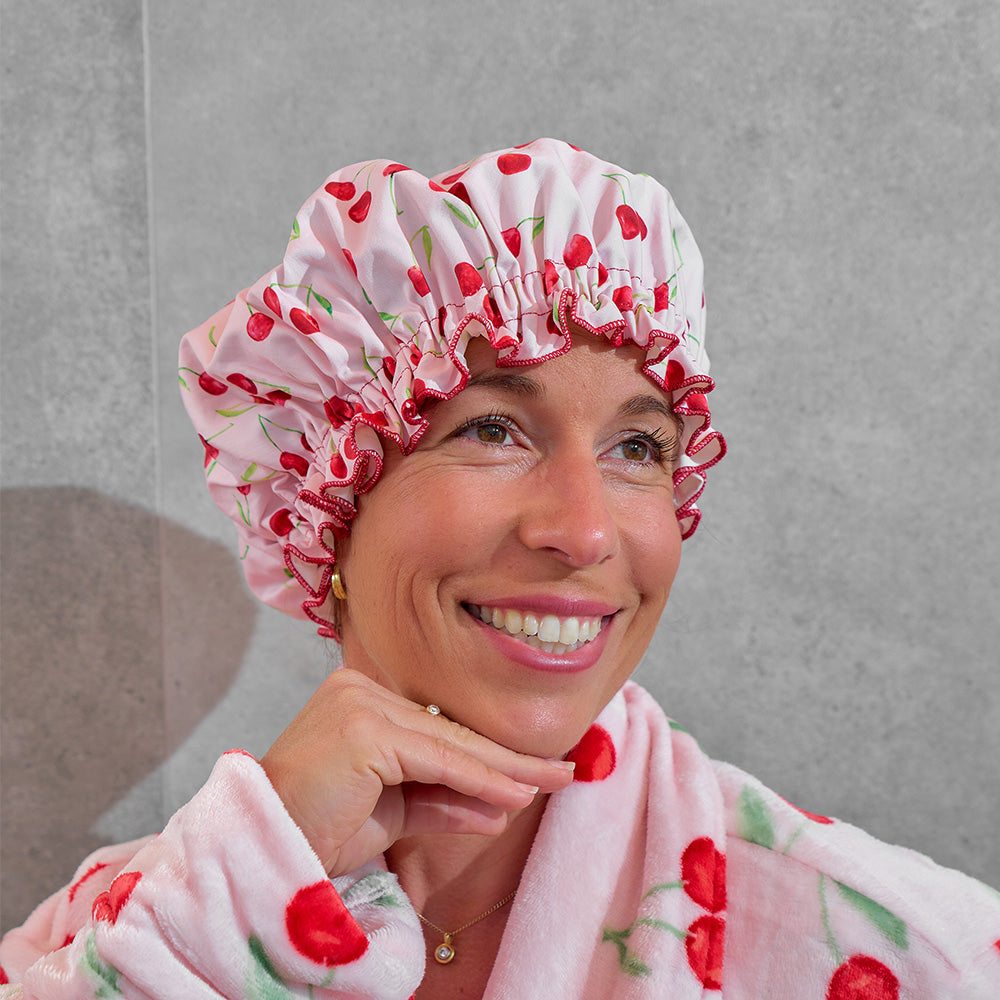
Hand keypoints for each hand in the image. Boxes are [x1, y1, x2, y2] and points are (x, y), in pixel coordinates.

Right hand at [260, 669, 575, 875]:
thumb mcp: (392, 813)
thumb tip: (499, 805)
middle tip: (560, 772)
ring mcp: (359, 703)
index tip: (531, 771)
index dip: (486, 754)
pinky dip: (481, 779)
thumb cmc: (318, 831)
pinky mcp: (365, 728)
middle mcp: (358, 689)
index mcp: (359, 698)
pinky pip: (438, 760)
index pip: (435, 729)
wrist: (264, 854)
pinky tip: (517, 791)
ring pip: (449, 745)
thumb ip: (442, 799)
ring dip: (506, 769)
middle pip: (447, 732)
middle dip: (508, 758)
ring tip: (552, 781)